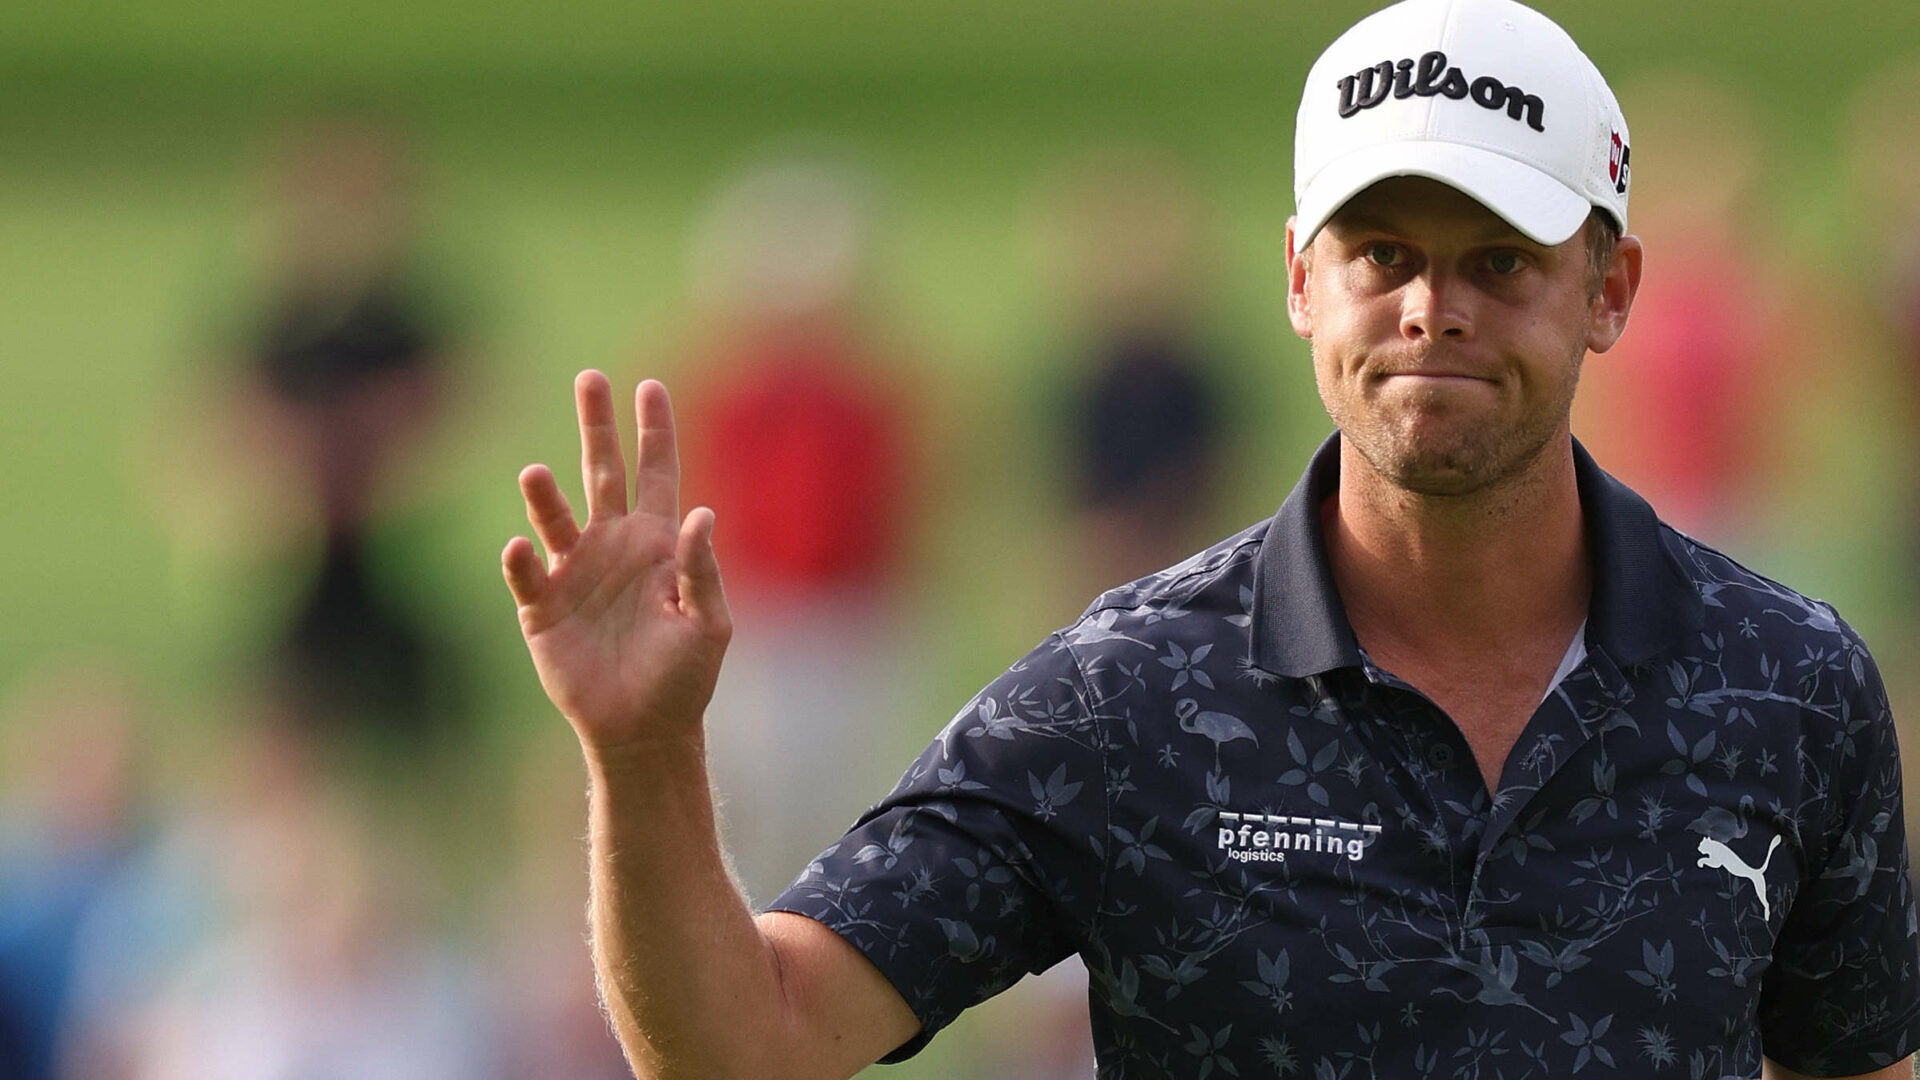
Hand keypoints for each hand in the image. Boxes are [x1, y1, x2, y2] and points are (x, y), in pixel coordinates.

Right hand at [502, 371, 730, 750]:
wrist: (642, 730)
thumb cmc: (684, 678)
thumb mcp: (707, 624)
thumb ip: (701, 569)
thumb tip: (703, 512)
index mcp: (658, 545)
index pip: (657, 474)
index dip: (654, 432)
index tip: (650, 385)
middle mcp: (614, 547)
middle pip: (603, 472)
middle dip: (597, 426)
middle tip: (589, 377)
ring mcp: (575, 574)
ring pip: (555, 517)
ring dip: (543, 495)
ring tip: (533, 472)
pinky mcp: (543, 608)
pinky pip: (526, 574)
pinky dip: (521, 559)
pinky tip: (519, 546)